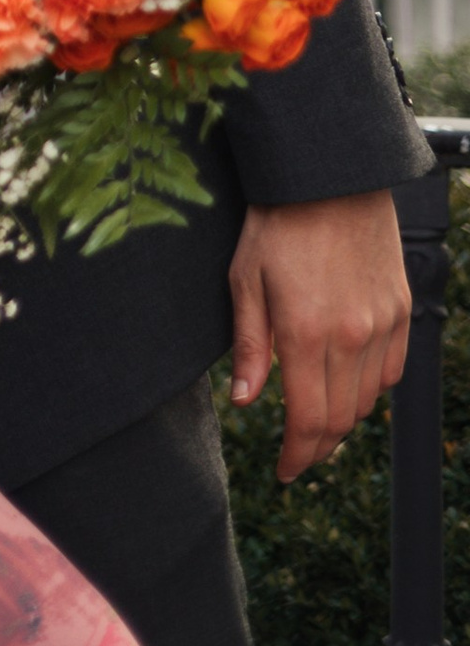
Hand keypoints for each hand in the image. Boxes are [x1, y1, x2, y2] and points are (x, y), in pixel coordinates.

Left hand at [229, 191, 413, 479]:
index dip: (297, 456)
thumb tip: (246, 402)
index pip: (309, 422)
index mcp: (306, 333)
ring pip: (368, 400)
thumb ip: (249, 345)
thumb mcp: (245, 277)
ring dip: (343, 418)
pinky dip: (371, 389)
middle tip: (299, 454)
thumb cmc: (277, 218)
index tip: (284, 472)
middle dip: (318, 447)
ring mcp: (383, 324)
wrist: (329, 173)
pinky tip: (350, 383)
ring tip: (318, 418)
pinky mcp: (401, 309)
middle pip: (341, 420)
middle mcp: (352, 337)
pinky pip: (392, 371)